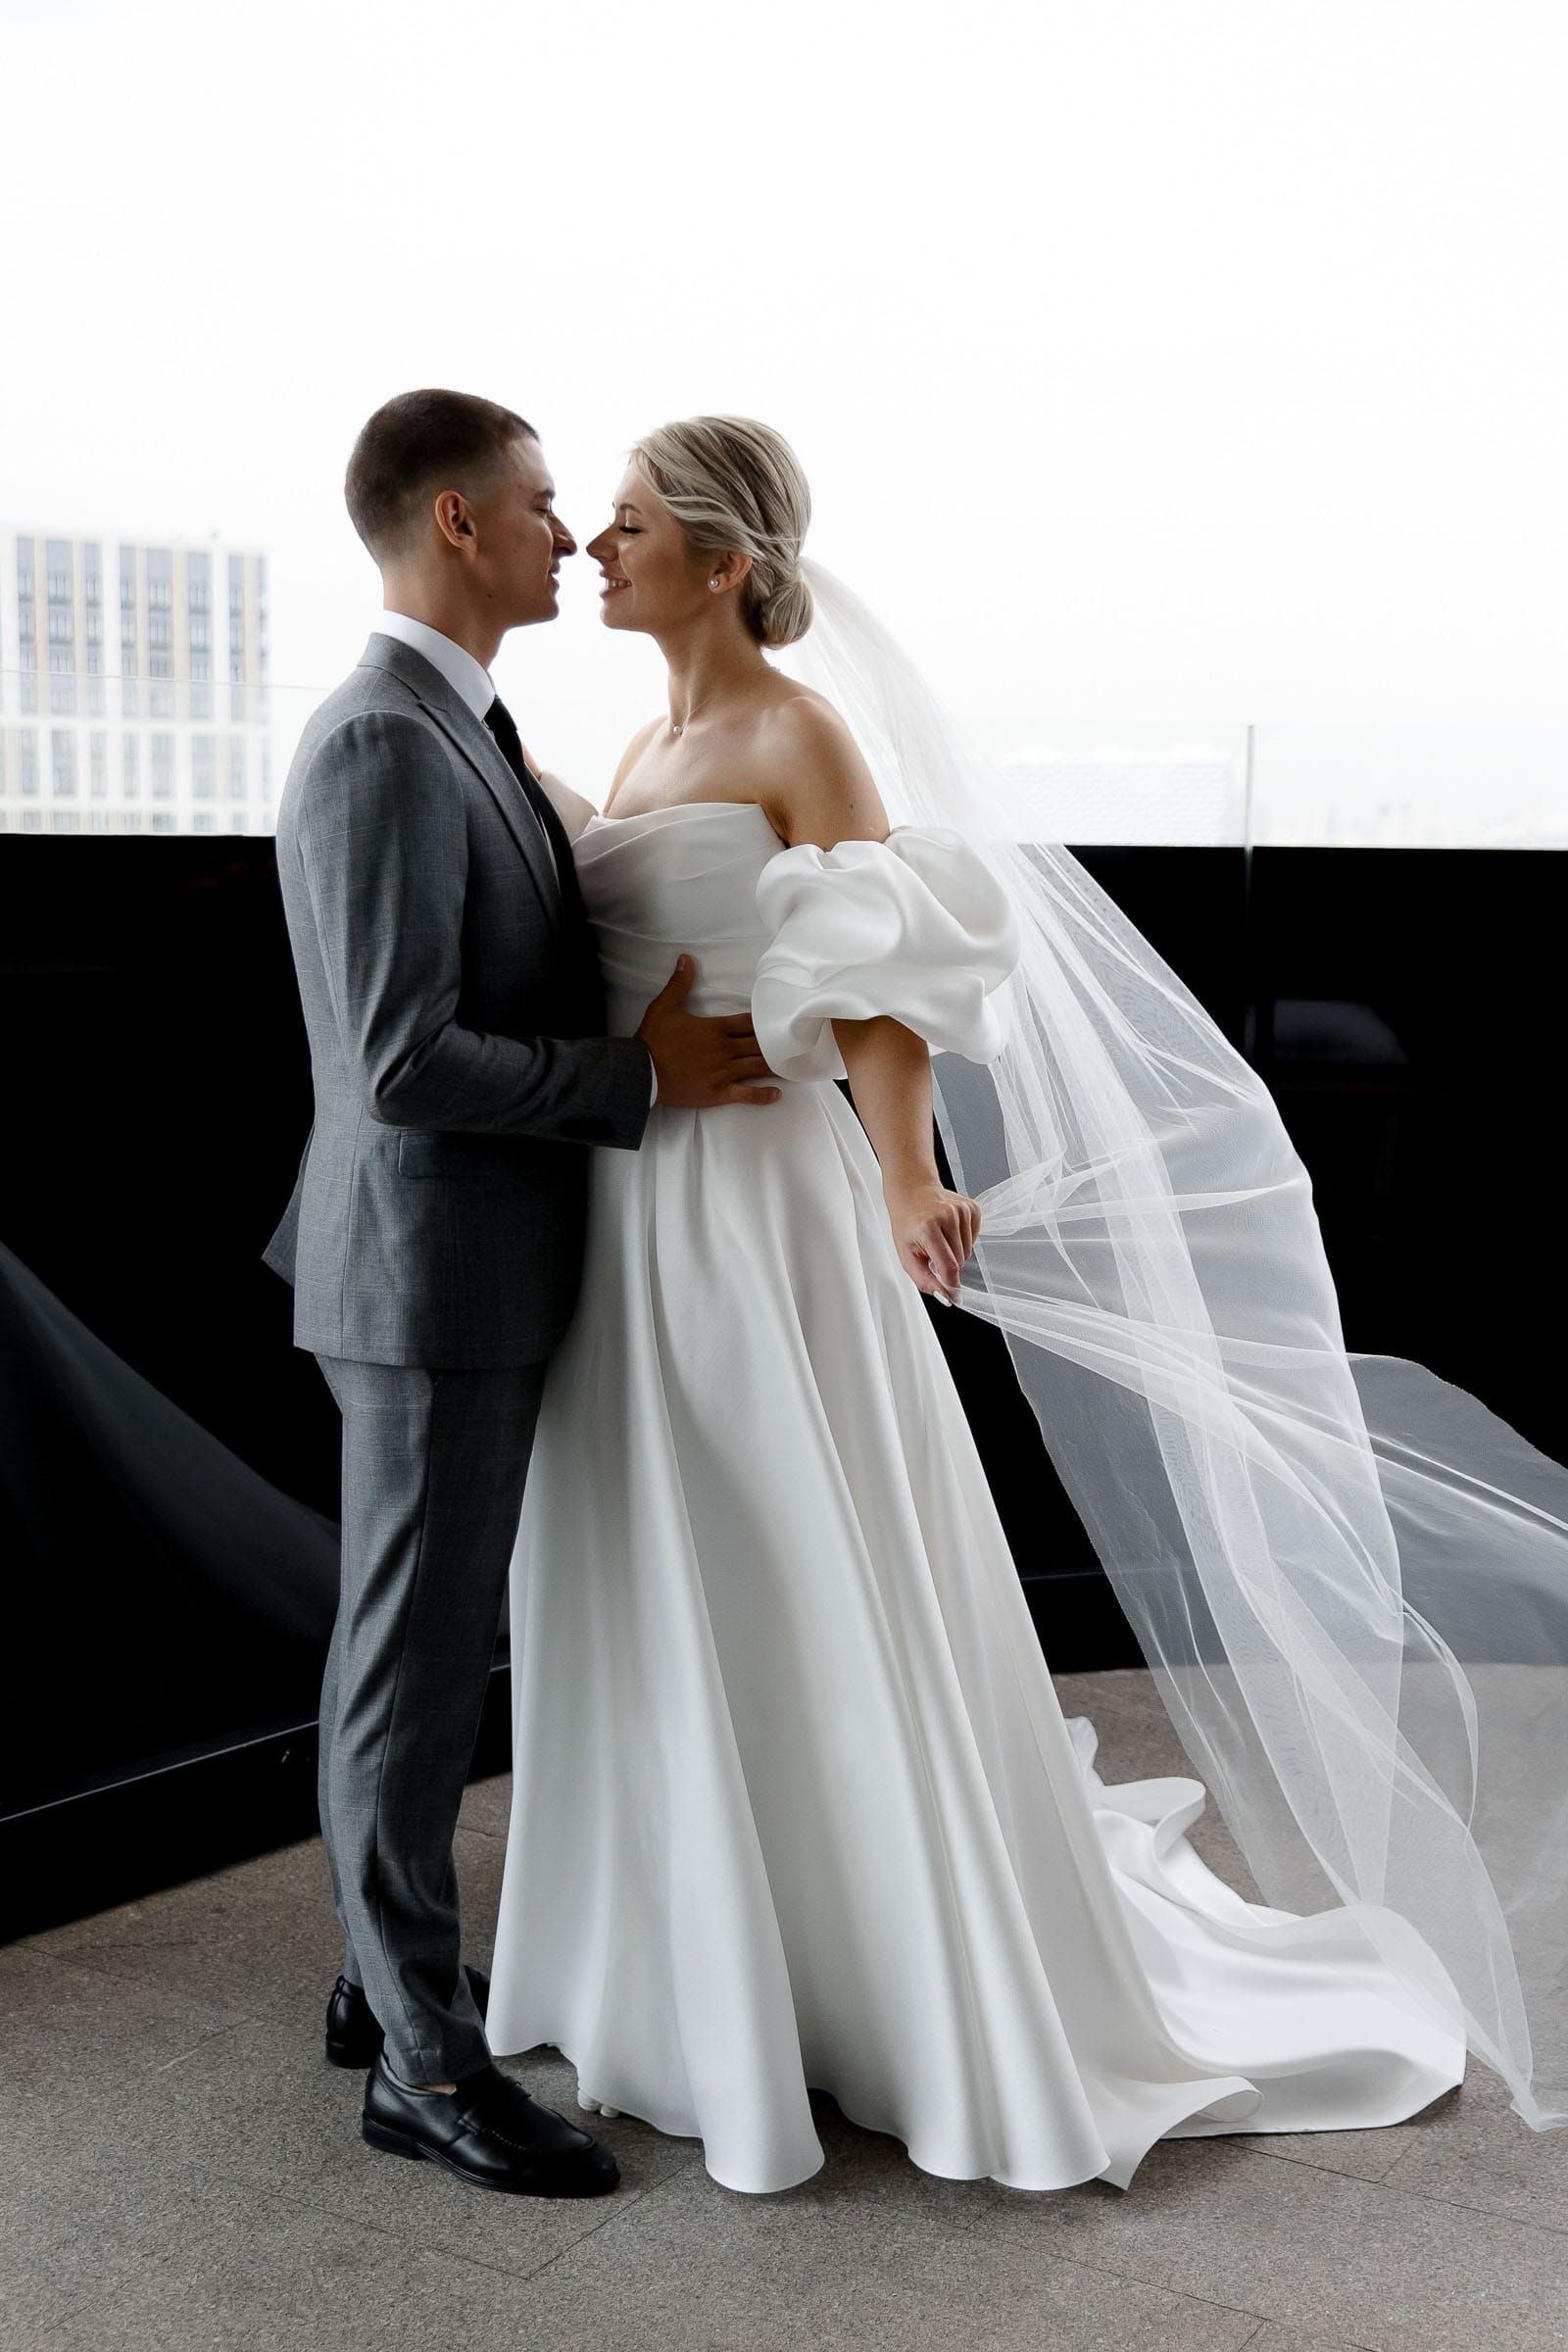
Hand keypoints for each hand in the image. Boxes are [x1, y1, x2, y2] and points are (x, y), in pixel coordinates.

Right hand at [636, 955, 782, 1109]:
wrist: (641, 1072)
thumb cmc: (653, 1040)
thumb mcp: (664, 1007)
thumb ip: (679, 983)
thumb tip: (686, 958)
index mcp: (715, 1029)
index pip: (748, 1023)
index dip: (764, 1022)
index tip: (779, 1020)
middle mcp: (724, 1050)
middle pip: (757, 1044)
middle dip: (775, 1044)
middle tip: (794, 1043)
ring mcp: (723, 1073)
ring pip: (756, 1067)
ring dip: (776, 1066)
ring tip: (793, 1065)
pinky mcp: (718, 1093)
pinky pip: (745, 1094)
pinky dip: (762, 1095)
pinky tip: (777, 1094)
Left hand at [883, 1173, 980, 1305]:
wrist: (912, 1193)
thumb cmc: (908, 1225)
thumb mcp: (907, 1255)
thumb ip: (925, 1280)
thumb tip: (946, 1297)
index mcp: (927, 1228)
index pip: (949, 1266)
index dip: (951, 1284)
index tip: (954, 1296)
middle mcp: (946, 1216)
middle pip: (961, 1260)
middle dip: (948, 1264)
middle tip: (933, 1252)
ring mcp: (961, 1209)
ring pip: (969, 1251)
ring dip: (956, 1252)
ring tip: (940, 1239)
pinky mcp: (972, 1207)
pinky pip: (975, 1238)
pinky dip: (964, 1240)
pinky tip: (950, 1231)